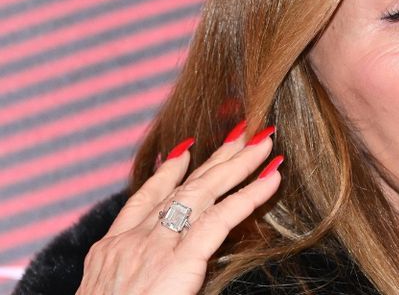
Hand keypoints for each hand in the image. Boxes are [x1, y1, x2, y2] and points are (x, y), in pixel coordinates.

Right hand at [77, 123, 282, 294]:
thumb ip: (135, 280)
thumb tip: (157, 280)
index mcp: (110, 252)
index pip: (141, 202)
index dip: (164, 175)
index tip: (181, 153)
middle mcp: (132, 241)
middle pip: (180, 189)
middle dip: (214, 159)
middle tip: (240, 133)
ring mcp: (154, 248)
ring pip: (203, 193)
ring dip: (238, 164)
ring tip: (263, 143)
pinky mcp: (179, 261)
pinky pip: (222, 218)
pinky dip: (250, 195)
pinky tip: (272, 177)